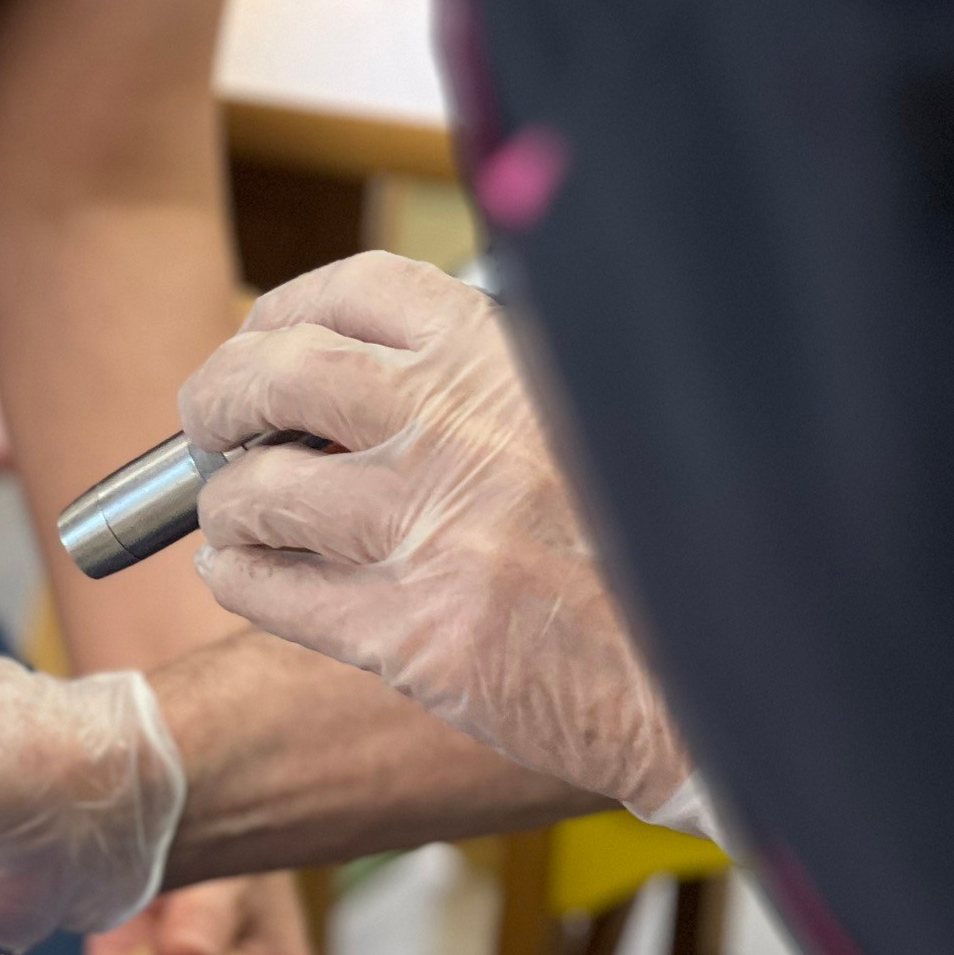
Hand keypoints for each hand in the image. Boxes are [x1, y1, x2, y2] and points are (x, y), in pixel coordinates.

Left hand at [180, 251, 695, 823]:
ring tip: (239, 514)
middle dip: (217, 399)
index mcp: (502, 356)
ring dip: (227, 503)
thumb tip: (386, 364)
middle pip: (268, 378)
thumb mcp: (601, 403)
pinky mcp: (406, 635)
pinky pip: (266, 590)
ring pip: (251, 493)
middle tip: (213, 428)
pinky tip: (247, 573)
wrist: (740, 664)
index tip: (265, 342)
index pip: (348, 291)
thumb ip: (501, 374)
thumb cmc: (675, 537)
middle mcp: (448, 430)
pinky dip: (239, 575)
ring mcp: (421, 533)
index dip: (281, 315)